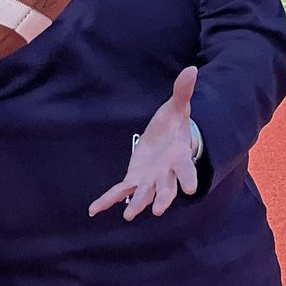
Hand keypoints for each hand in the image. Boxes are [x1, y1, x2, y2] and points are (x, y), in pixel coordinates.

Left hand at [88, 67, 198, 221]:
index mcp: (180, 156)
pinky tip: (93, 210)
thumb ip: (183, 92)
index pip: (186, 168)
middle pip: (167, 187)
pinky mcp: (135, 179)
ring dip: (137, 205)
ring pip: (145, 194)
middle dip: (164, 198)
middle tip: (160, 210)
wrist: (168, 139)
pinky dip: (107, 200)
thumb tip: (192, 69)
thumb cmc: (175, 124)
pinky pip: (120, 191)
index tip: (192, 189)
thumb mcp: (178, 107)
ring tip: (128, 216)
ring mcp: (150, 179)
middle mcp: (167, 173)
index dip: (188, 178)